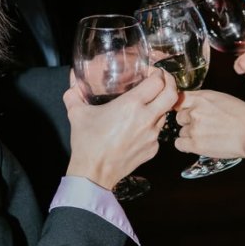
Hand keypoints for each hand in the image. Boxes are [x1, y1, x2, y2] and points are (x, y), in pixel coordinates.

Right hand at [64, 68, 177, 189]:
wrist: (93, 173)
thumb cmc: (87, 143)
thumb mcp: (77, 114)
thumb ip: (74, 95)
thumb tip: (72, 84)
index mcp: (131, 105)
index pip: (158, 82)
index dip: (158, 73)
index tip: (152, 72)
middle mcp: (146, 118)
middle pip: (173, 94)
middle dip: (170, 84)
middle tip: (163, 81)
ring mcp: (152, 135)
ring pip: (166, 113)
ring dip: (160, 106)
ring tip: (149, 104)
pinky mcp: (153, 149)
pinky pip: (158, 132)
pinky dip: (152, 126)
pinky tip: (139, 126)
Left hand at [175, 90, 244, 159]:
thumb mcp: (222, 98)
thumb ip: (204, 101)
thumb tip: (193, 106)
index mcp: (202, 97)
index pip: (179, 99)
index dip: (183, 107)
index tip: (185, 111)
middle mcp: (195, 111)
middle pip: (179, 116)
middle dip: (188, 121)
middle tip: (202, 126)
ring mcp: (194, 128)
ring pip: (181, 131)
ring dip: (190, 134)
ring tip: (206, 136)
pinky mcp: (195, 144)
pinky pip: (179, 144)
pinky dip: (186, 145)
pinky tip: (197, 144)